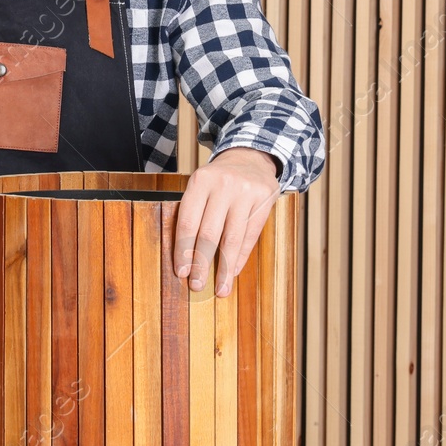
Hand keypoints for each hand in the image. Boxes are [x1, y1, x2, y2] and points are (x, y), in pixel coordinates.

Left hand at [173, 147, 280, 296]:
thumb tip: (185, 256)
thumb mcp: (201, 185)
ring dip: (225, 268)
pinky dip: (241, 257)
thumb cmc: (219, 179)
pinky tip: (233, 272)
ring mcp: (246, 192)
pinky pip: (250, 235)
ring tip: (220, 288)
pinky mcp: (264, 200)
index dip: (183, 250)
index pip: (188, 222)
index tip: (181, 271)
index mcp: (200, 181)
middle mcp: (223, 185)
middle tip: (196, 285)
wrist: (250, 157)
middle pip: (209, 233)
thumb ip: (193, 212)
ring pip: (232, 239)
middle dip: (201, 263)